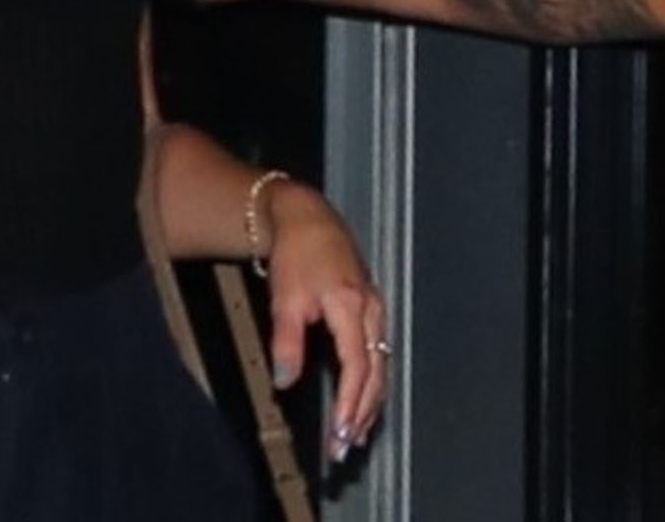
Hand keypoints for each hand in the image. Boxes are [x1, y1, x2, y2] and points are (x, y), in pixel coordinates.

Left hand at [264, 180, 387, 462]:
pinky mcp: (372, 309)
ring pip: (380, 366)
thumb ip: (287, 341)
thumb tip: (285, 381)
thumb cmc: (294, 254)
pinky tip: (361, 400)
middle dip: (361, 413)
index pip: (357, 366)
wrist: (307, 218)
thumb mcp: (284, 297)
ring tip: (354, 435)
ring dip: (369, 403)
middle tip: (345, 446)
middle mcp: (370, 311)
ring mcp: (375, 309)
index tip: (339, 431)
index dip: (350, 402)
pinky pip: (378, 354)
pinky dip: (371, 382)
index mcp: (350, 306)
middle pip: (375, 373)